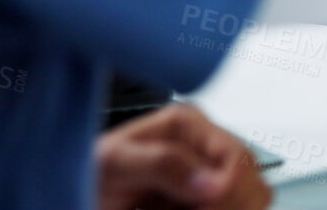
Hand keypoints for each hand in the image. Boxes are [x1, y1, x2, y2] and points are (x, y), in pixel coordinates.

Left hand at [95, 102, 269, 209]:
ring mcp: (210, 173)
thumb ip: (162, 163)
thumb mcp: (114, 163)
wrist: (73, 192)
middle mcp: (206, 146)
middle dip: (229, 204)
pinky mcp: (207, 196)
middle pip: (253, 181)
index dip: (229, 189)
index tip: (205, 208)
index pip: (239, 157)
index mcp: (188, 124)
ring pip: (252, 200)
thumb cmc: (86, 174)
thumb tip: (212, 181)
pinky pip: (238, 208)